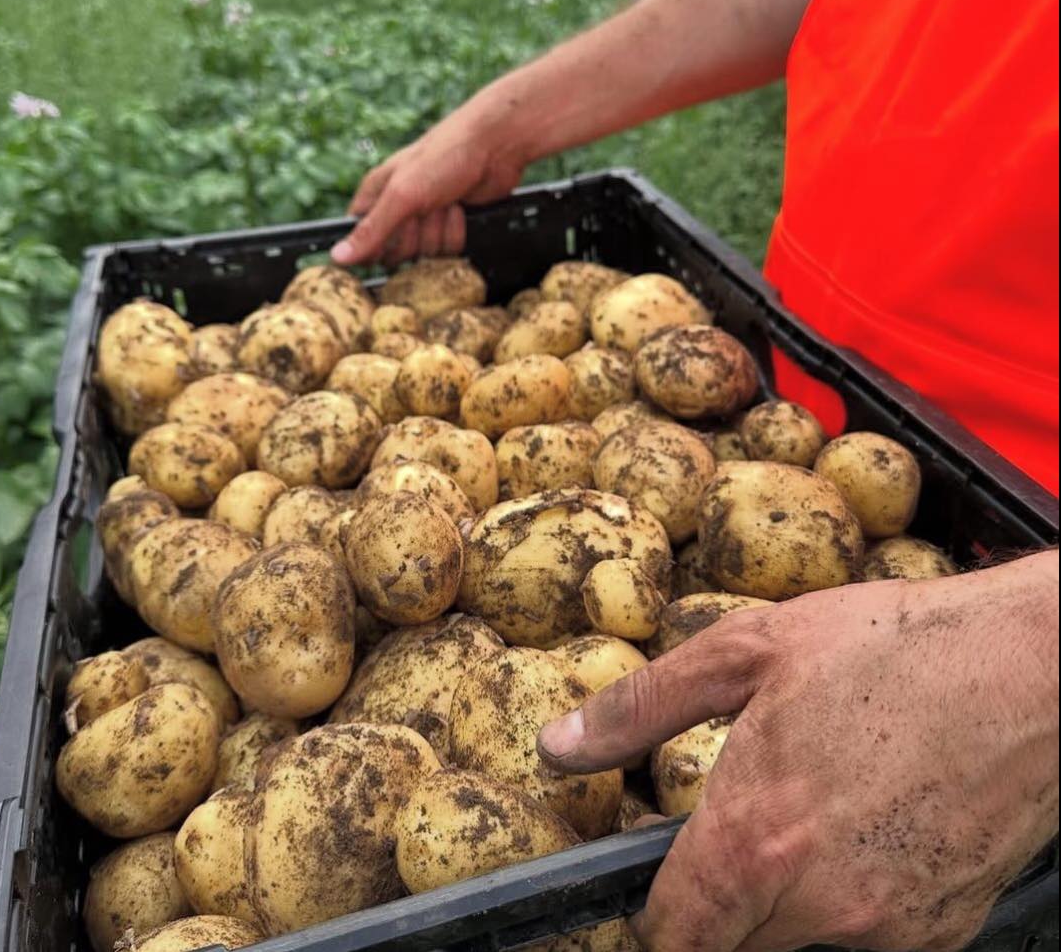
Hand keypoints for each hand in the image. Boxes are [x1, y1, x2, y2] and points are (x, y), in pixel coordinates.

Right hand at [330, 103, 525, 265]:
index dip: (373, 246)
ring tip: (445, 202)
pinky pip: (448, 249)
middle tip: (424, 209)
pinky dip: (457, 231)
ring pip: (424, 253)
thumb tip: (339, 257)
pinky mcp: (450, 224)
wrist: (496, 146)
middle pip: (395, 252)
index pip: (360, 238)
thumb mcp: (402, 194)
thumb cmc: (444, 155)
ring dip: (438, 230)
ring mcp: (425, 218)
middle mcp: (398, 208)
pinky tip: (460, 208)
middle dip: (414, 236)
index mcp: (376, 195)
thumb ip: (372, 229)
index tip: (390, 236)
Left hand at [538, 553, 1058, 951]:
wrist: (1030, 669)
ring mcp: (888, 928)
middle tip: (745, 818)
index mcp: (753, 838)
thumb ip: (638, 709)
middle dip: (719, 898)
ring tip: (814, 806)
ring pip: (798, 943)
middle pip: (732, 944)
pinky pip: (869, 937)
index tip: (657, 889)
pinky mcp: (945, 931)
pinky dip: (852, 899)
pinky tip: (870, 822)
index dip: (654, 919)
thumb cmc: (888, 647)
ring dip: (785, 899)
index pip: (672, 936)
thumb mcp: (744, 651)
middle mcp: (818, 904)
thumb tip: (556, 747)